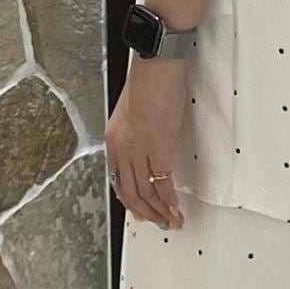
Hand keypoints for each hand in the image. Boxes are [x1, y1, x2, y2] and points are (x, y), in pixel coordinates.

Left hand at [106, 56, 187, 226]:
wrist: (157, 66)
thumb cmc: (149, 81)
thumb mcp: (133, 113)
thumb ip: (136, 135)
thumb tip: (149, 149)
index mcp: (114, 140)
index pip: (117, 180)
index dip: (131, 201)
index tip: (142, 211)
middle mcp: (122, 149)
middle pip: (131, 192)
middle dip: (147, 212)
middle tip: (160, 222)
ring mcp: (139, 150)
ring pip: (145, 192)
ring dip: (160, 210)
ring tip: (172, 220)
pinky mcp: (158, 147)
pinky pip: (162, 182)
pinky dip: (169, 198)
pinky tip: (175, 207)